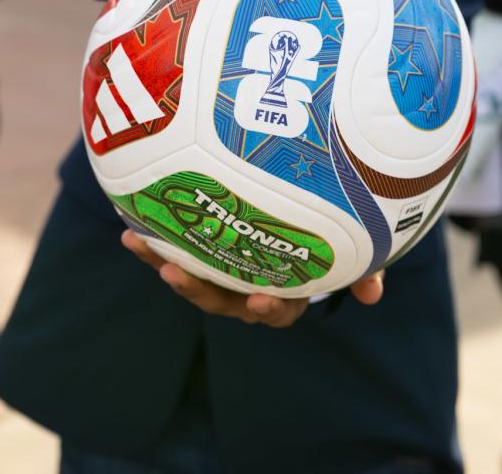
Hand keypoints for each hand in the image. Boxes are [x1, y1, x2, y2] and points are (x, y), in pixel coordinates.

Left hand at [121, 232, 383, 325]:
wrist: (302, 191)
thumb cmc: (333, 220)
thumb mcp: (352, 241)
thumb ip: (362, 265)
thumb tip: (372, 296)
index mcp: (287, 289)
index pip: (279, 310)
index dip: (269, 307)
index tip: (259, 298)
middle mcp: (250, 285)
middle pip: (223, 300)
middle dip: (199, 290)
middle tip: (178, 274)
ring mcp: (223, 267)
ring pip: (193, 276)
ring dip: (166, 265)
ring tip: (142, 246)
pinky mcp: (200, 247)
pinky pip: (176, 249)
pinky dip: (154, 242)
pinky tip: (129, 227)